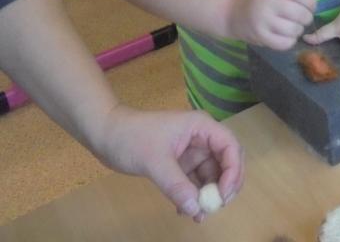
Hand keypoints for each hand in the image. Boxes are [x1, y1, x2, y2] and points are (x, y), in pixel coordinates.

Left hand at [96, 106, 243, 221]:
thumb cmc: (131, 138)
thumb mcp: (154, 161)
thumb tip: (196, 208)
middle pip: (225, 161)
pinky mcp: (180, 164)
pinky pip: (194, 182)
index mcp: (201, 127)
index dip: (232, 170)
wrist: (105, 135)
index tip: (223, 194)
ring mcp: (191, 152)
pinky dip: (193, 196)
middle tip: (217, 206)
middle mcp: (201, 139)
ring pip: (210, 175)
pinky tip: (185, 211)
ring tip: (199, 215)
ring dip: (208, 194)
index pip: (229, 146)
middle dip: (225, 184)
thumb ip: (176, 185)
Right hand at [226, 0, 315, 49]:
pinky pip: (286, 43)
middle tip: (303, 17)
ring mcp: (262, 21)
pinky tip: (287, 35)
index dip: (311, 1)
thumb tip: (313, 3)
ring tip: (294, 26)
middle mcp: (266, 3)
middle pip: (300, 13)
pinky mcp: (260, 38)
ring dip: (299, 29)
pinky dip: (291, 40)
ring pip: (295, 30)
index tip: (310, 5)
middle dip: (307, 17)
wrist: (234, 12)